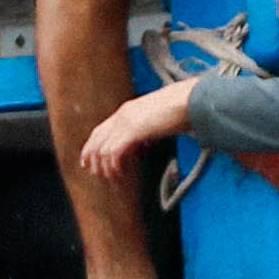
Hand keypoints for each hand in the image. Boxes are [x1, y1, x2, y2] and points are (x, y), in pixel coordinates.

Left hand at [75, 77, 201, 185]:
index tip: (88, 161)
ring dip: (105, 168)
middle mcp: (122, 115)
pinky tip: (121, 174)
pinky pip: (113, 152)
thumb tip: (144, 144)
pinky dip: (114, 166)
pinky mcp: (133, 130)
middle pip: (96, 140)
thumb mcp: (157, 122)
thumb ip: (146, 132)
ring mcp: (126, 122)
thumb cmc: (180, 109)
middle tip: (96, 174)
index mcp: (126, 111)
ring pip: (102, 149)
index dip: (91, 146)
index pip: (100, 130)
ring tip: (113, 180)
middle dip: (92, 159)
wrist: (190, 99)